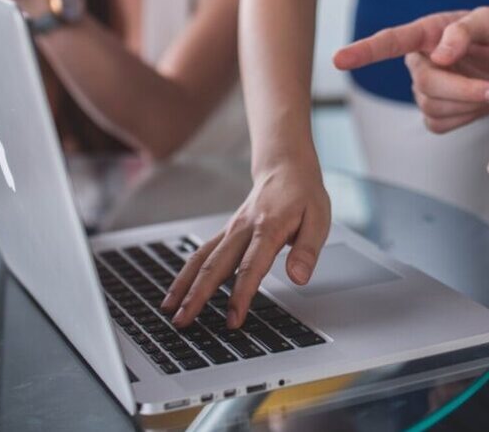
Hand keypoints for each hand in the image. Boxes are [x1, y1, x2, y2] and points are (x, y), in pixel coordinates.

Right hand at [161, 159, 330, 327]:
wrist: (285, 167)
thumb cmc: (303, 195)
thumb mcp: (319, 219)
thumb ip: (307, 250)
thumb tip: (299, 277)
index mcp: (268, 228)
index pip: (250, 267)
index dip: (241, 295)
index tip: (233, 319)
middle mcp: (243, 229)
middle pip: (215, 265)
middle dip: (197, 296)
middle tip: (183, 321)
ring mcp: (231, 230)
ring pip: (201, 259)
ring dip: (184, 286)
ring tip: (169, 310)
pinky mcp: (226, 233)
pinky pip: (202, 253)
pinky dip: (186, 273)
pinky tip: (177, 291)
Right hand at [334, 7, 488, 132]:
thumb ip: (466, 30)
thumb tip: (439, 55)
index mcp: (426, 33)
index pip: (389, 42)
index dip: (363, 52)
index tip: (338, 60)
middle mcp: (419, 61)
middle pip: (426, 83)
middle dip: (465, 89)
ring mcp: (423, 91)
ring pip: (434, 106)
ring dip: (471, 102)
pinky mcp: (433, 115)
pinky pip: (440, 124)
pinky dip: (466, 117)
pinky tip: (477, 103)